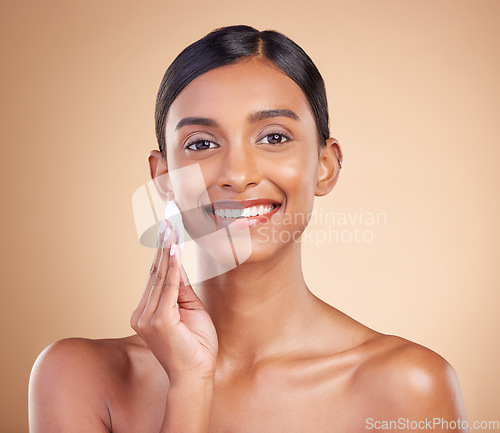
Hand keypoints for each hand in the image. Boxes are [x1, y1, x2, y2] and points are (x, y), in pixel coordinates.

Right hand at [130, 220, 217, 382]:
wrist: (196, 376)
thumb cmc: (195, 346)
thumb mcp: (190, 310)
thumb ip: (182, 289)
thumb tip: (179, 263)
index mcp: (147, 312)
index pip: (157, 276)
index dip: (163, 252)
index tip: (167, 229)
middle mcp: (142, 313)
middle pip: (156, 272)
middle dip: (164, 244)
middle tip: (169, 219)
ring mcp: (148, 317)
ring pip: (161, 276)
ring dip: (167, 249)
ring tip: (171, 227)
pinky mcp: (159, 320)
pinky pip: (169, 287)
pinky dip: (173, 266)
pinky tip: (174, 248)